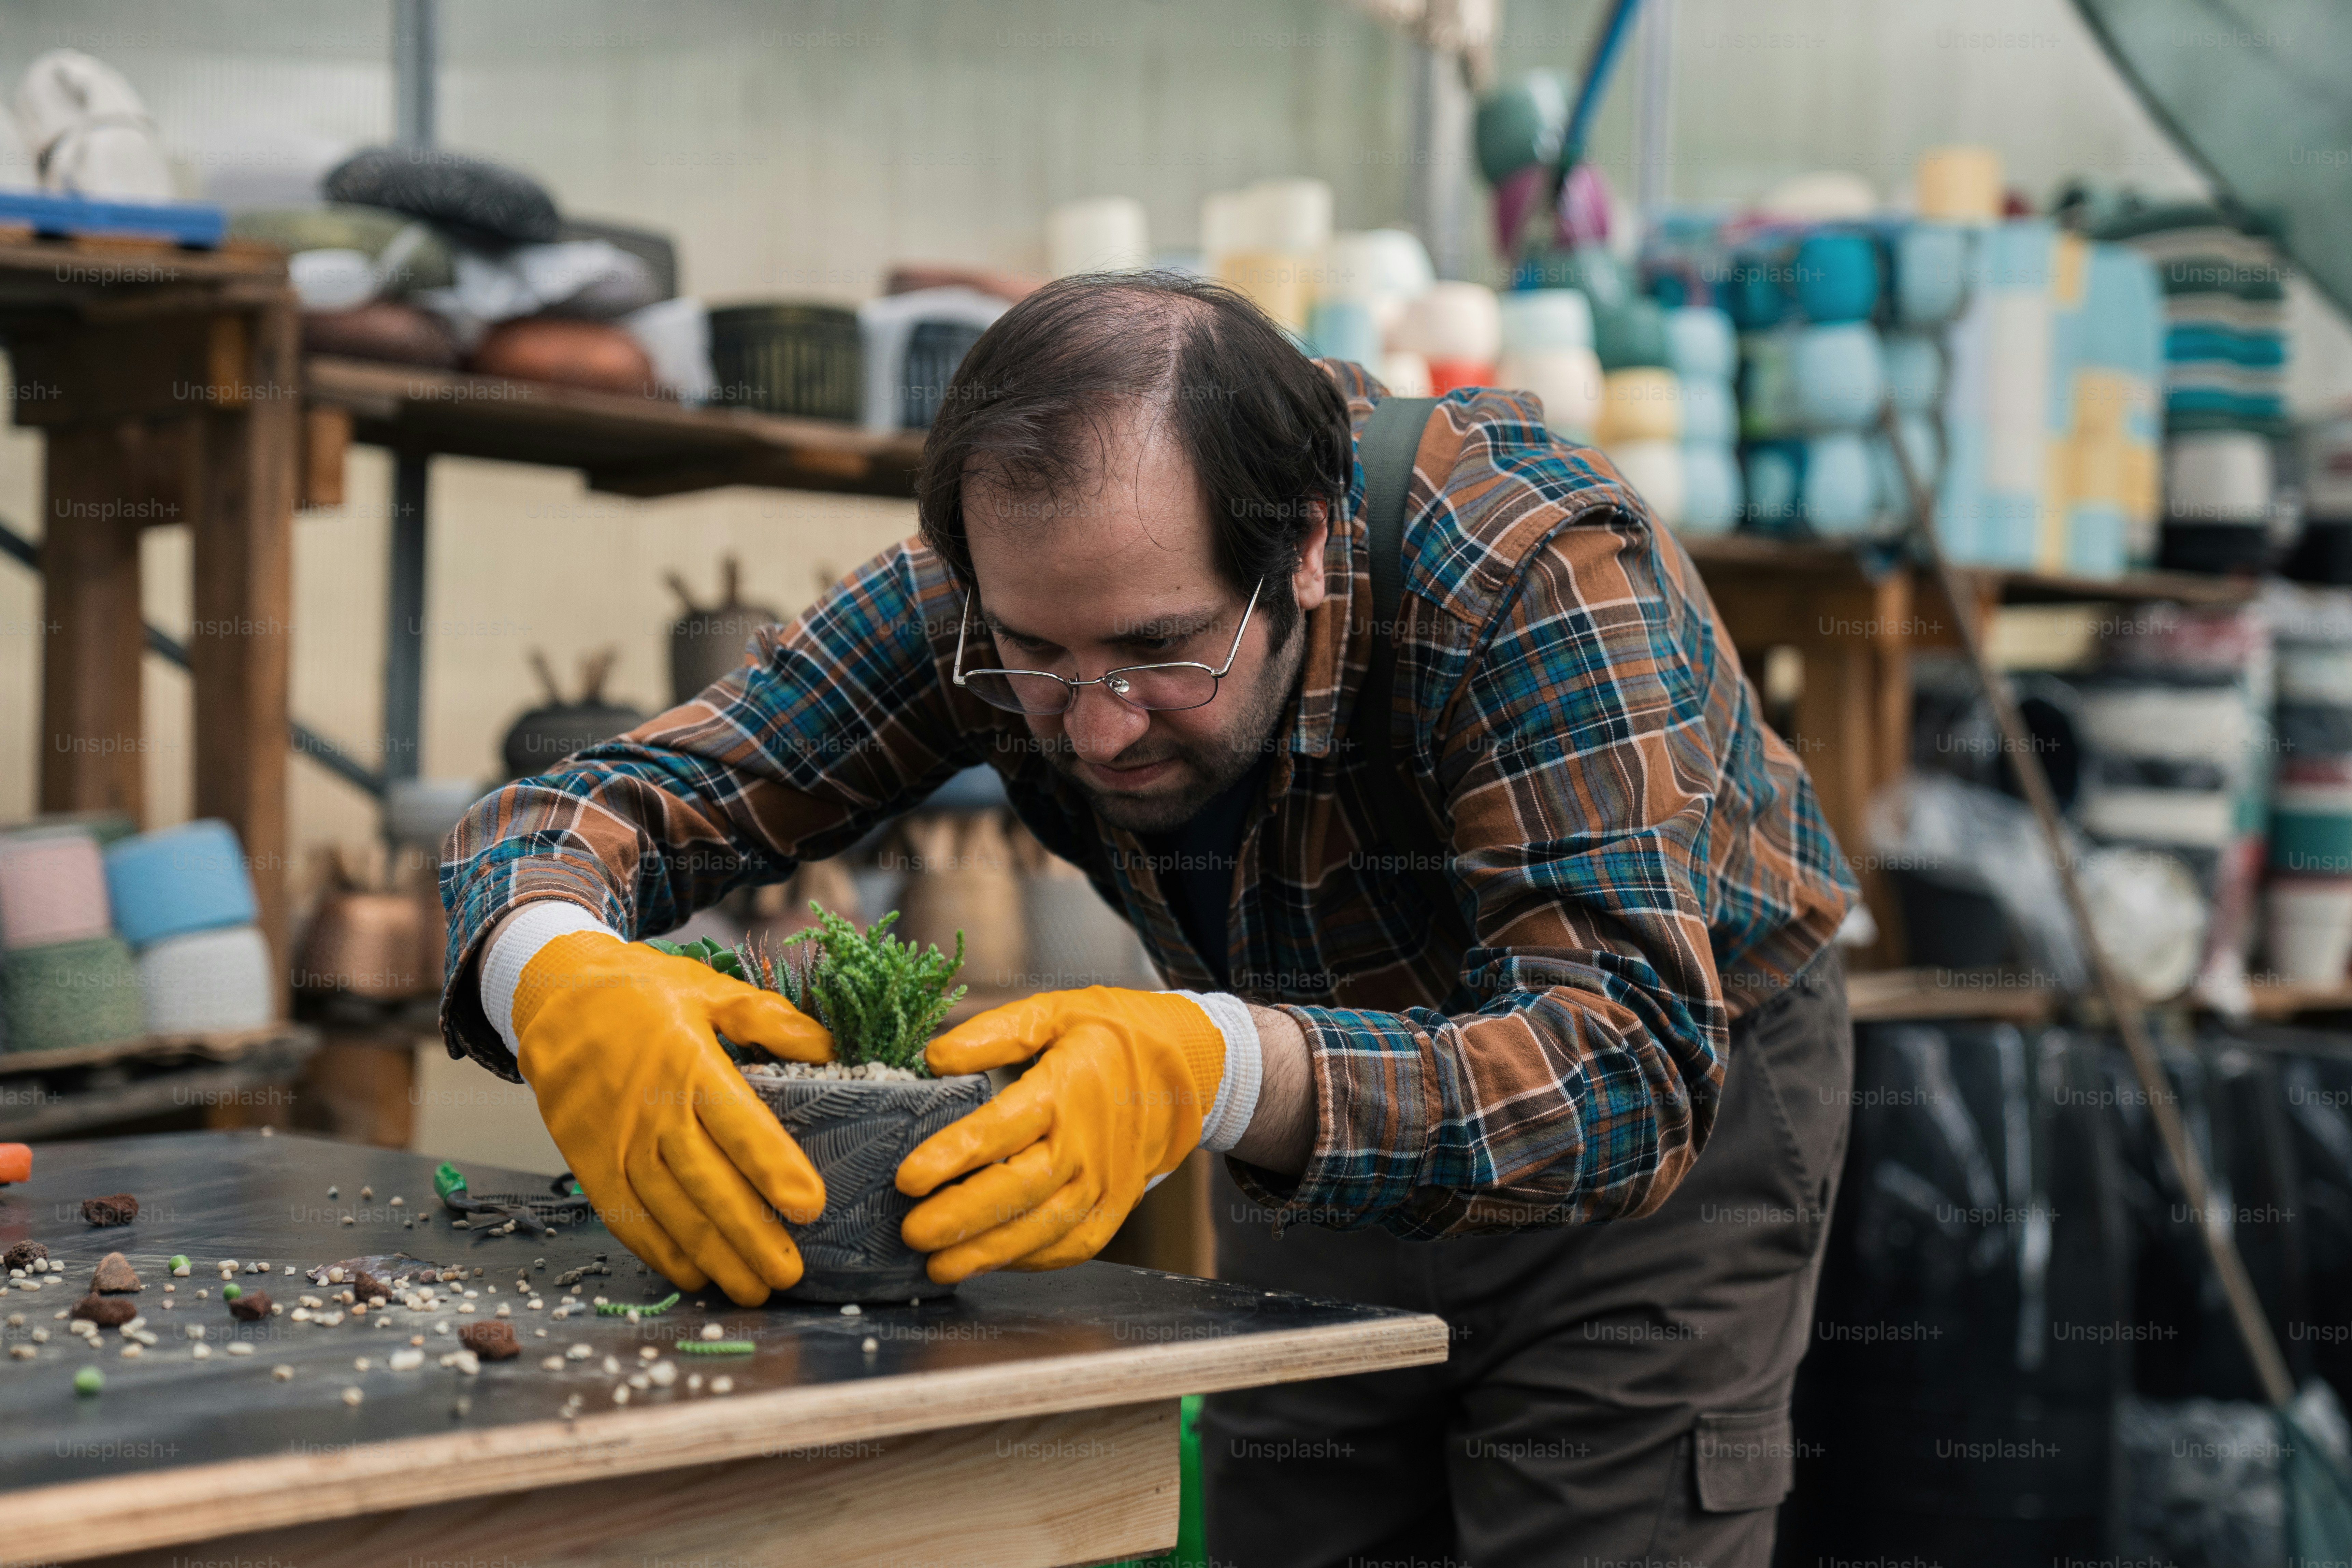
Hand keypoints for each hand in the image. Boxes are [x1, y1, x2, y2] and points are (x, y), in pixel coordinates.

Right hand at [514, 931, 833, 1304]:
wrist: (554, 1000)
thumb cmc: (643, 993)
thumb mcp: (708, 988)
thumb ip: (767, 1018)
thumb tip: (826, 1046)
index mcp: (688, 1063)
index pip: (738, 1124)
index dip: (773, 1168)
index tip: (809, 1206)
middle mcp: (651, 1111)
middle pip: (707, 1182)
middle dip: (751, 1234)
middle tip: (791, 1273)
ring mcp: (617, 1143)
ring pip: (670, 1210)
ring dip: (713, 1255)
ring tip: (755, 1288)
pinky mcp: (590, 1164)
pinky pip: (627, 1217)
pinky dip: (661, 1251)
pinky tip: (696, 1275)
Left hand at [895, 987, 1224, 1282]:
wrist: (1186, 1069)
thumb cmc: (1111, 1036)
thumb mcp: (1056, 1012)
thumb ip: (995, 1033)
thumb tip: (937, 1058)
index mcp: (1066, 1089)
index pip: (1000, 1129)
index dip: (952, 1156)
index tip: (907, 1178)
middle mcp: (1086, 1143)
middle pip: (1019, 1189)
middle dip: (962, 1217)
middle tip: (912, 1233)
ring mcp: (1105, 1181)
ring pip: (1043, 1227)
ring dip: (988, 1252)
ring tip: (939, 1266)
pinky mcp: (1116, 1206)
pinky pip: (1072, 1244)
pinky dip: (1031, 1259)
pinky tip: (991, 1263)